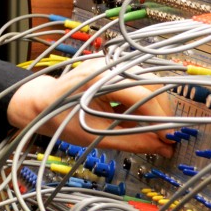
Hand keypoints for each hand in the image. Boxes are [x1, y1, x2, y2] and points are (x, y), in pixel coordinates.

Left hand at [7, 65, 173, 155]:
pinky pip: (136, 82)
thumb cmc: (61, 120)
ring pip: (147, 82)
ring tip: (151, 130)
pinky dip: (142, 100)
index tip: (169, 138)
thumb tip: (163, 148)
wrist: (41, 104)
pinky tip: (137, 119)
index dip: (160, 118)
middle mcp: (107, 64)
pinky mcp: (112, 66)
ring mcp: (109, 62)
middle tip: (164, 137)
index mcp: (99, 79)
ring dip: (153, 106)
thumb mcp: (95, 136)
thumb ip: (132, 141)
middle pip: (150, 85)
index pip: (142, 95)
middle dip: (161, 112)